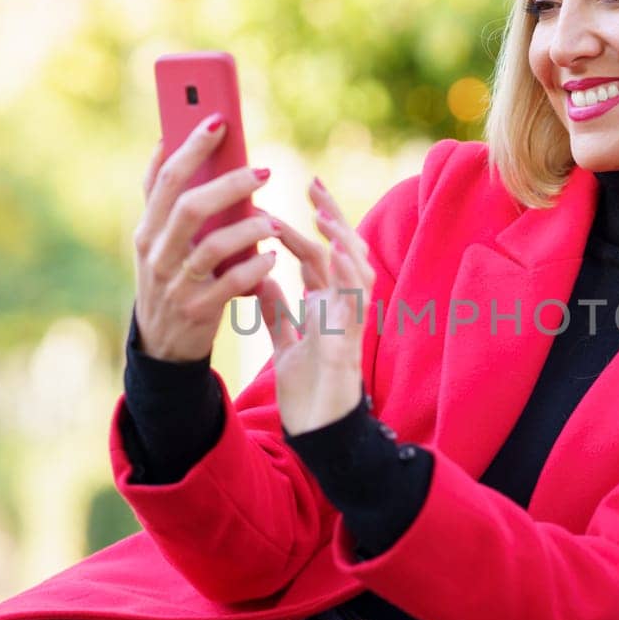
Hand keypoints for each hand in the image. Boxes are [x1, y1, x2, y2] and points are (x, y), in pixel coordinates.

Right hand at [132, 111, 279, 362]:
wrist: (164, 343)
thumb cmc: (173, 277)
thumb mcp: (163, 241)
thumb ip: (175, 204)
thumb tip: (187, 146)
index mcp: (147, 227)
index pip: (164, 178)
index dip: (190, 147)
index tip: (219, 120)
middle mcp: (156, 252)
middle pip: (190, 206)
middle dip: (228, 184)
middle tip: (263, 171)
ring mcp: (175, 283)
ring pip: (212, 245)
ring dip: (248, 228)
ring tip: (271, 220)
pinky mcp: (197, 309)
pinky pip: (231, 282)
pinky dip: (255, 267)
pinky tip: (271, 256)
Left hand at [255, 177, 378, 434]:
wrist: (320, 435)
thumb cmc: (309, 394)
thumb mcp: (285, 345)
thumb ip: (277, 313)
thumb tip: (261, 279)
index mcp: (326, 307)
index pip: (319, 256)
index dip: (309, 226)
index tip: (300, 193)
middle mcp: (342, 309)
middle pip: (343, 253)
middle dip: (332, 218)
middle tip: (314, 184)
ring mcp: (350, 323)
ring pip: (357, 271)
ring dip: (343, 241)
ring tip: (324, 212)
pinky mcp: (351, 342)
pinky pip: (355, 302)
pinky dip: (348, 274)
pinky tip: (338, 252)